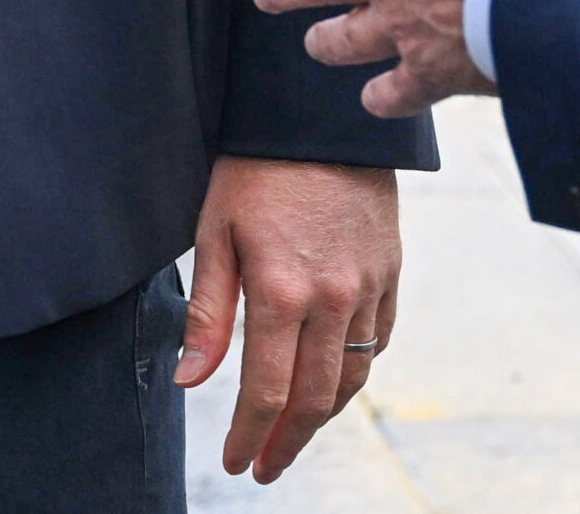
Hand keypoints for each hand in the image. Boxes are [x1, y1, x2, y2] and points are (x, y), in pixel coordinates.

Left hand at [177, 155, 398, 481]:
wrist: (318, 114)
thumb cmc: (255, 166)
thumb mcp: (215, 228)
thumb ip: (207, 309)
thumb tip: (191, 380)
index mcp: (282, 292)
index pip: (268, 392)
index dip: (249, 435)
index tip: (236, 462)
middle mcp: (332, 300)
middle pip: (314, 399)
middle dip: (286, 443)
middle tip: (264, 466)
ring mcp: (367, 288)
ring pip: (352, 379)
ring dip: (322, 417)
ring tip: (293, 436)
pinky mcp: (389, 272)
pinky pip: (378, 341)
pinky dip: (356, 371)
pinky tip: (334, 381)